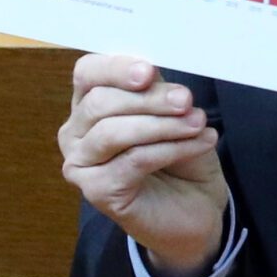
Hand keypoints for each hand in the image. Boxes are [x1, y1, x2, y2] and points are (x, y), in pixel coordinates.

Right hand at [60, 54, 226, 276]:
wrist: (195, 207)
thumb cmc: (179, 155)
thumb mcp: (171, 113)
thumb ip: (155, 92)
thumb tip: (152, 73)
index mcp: (88, 103)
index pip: (88, 73)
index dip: (116, 68)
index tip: (150, 71)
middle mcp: (75, 133)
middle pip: (100, 102)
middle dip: (148, 99)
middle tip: (186, 100)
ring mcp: (81, 164)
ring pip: (113, 132)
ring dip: (161, 125)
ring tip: (198, 124)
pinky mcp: (97, 191)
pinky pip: (133, 161)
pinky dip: (171, 148)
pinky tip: (200, 143)